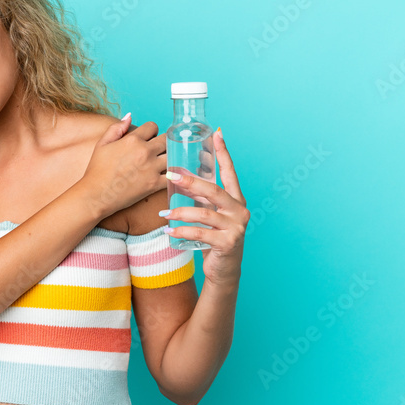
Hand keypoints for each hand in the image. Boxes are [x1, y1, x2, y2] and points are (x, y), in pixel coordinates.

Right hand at [79, 115, 167, 218]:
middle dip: (162, 143)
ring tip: (161, 162)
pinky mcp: (154, 184)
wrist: (96, 195)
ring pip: (172, 156)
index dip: (151, 131)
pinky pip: (172, 175)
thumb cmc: (97, 170)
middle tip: (156, 151)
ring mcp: (151, 168)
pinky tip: (166, 176)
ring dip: (168, 158)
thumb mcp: (102, 144)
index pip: (153, 126)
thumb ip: (116, 128)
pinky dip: (171, 175)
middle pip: (166, 140)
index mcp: (132, 140)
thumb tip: (129, 116)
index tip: (148, 138)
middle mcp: (145, 151)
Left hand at [164, 128, 248, 285]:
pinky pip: (200, 233)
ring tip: (164, 213)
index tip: (217, 134)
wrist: (224, 270)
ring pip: (204, 213)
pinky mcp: (228, 243)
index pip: (230, 172)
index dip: (224, 153)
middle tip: (171, 175)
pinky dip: (182, 231)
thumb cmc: (214, 238)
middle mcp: (240, 210)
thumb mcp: (210, 214)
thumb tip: (179, 176)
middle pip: (214, 190)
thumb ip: (201, 197)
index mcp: (236, 199)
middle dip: (191, 181)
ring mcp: (236, 227)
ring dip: (181, 212)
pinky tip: (169, 231)